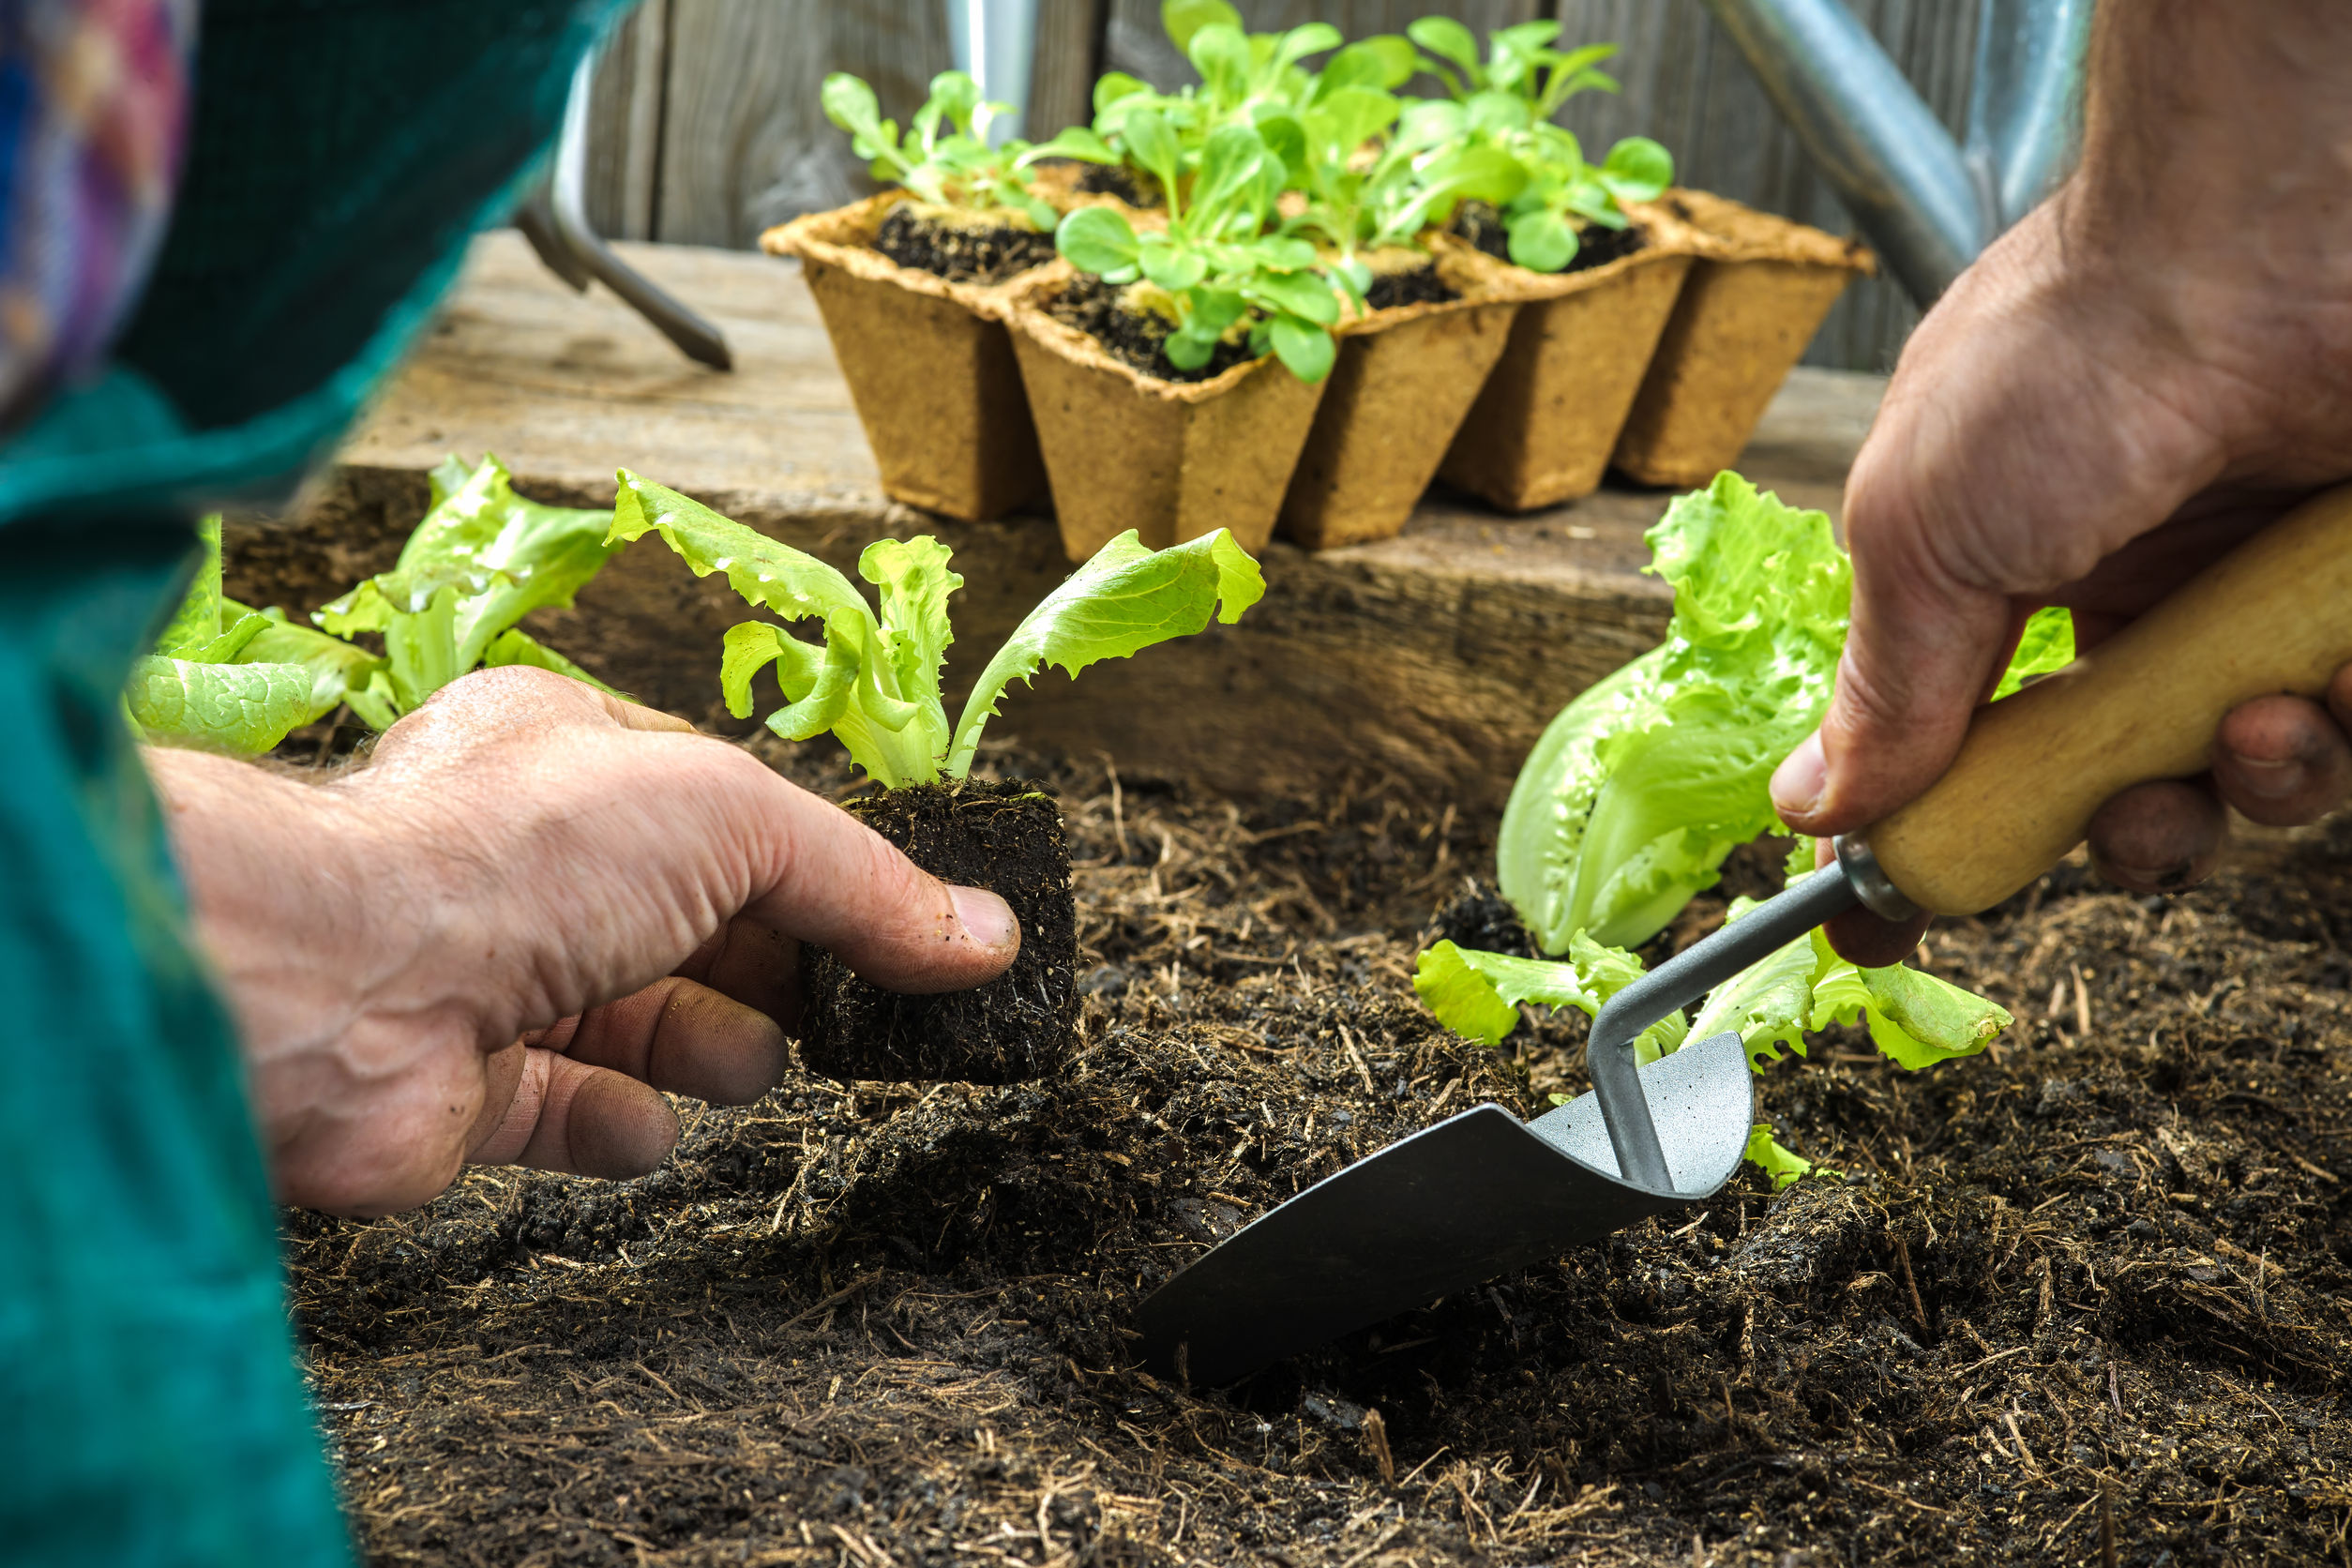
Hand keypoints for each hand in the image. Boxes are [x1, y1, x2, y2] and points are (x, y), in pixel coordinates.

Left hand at [149, 666, 1019, 1216]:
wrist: (334, 985)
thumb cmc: (512, 854)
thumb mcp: (734, 820)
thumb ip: (863, 883)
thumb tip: (986, 935)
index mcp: (572, 757)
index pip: (724, 812)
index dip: (815, 869)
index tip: (900, 929)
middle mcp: (524, 862)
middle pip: (689, 921)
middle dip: (773, 965)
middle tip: (859, 1012)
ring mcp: (487, 977)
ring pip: (632, 1018)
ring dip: (705, 1045)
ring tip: (751, 1064)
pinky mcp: (457, 1092)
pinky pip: (560, 1113)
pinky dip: (615, 1126)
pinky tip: (648, 1130)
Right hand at [1768, 3, 2351, 962]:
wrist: (2250, 249)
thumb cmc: (2063, 361)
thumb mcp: (1920, 539)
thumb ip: (1882, 689)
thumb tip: (1808, 807)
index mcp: (2012, 581)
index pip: (1976, 742)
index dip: (1953, 832)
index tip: (1901, 916)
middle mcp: (2138, 593)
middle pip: (2132, 785)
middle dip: (2134, 836)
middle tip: (2136, 823)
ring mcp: (2256, 591)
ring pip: (2257, 770)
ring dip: (2252, 790)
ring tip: (2255, 732)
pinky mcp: (2346, 597)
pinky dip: (2342, 728)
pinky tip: (2320, 682)